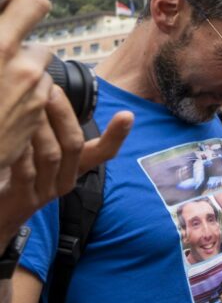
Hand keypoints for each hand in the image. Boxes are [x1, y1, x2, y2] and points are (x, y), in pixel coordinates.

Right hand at [0, 0, 53, 167]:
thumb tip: (2, 34)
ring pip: (38, 75)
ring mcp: (32, 94)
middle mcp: (22, 67)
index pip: (34, 4)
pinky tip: (0, 107)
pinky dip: (24, 98)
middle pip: (37, 47)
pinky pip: (37, 97)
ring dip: (22, 77)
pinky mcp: (35, 117)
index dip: (21, 4)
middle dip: (19, 53)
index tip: (7, 10)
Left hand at [0, 86, 132, 249]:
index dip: (116, 135)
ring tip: (29, 103)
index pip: (103, 152)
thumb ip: (49, 130)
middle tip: (49, 88)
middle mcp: (65, 181)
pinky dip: (21, 149)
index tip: (127, 115)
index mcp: (74, 169)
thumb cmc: (17, 175)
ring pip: (51, 156)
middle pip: (73, 145)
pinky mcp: (23, 199)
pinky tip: (13, 133)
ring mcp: (45, 192)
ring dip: (41, 126)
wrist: (0, 214)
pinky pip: (25, 171)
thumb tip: (50, 91)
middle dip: (62, 114)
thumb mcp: (40, 152)